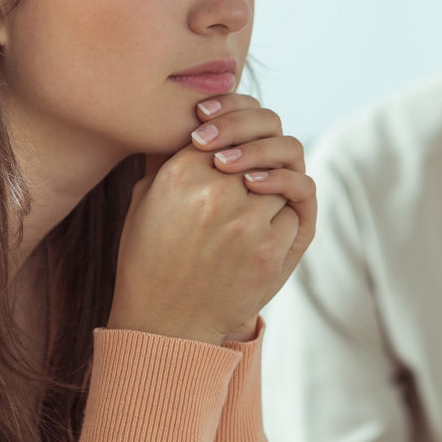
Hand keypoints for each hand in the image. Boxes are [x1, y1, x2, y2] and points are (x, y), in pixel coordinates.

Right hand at [108, 95, 315, 345]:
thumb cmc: (150, 258)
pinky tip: (268, 220)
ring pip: (287, 174)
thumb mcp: (144, 201)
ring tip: (258, 195)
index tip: (235, 137)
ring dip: (277, 182)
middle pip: (268, 142)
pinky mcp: (272, 250)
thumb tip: (200, 117)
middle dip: (267, 147)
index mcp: (179, 175)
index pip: (231, 123)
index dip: (242, 121)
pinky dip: (288, 210)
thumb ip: (169, 157)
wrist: (164, 324)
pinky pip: (297, 208)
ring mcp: (247, 222)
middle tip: (257, 161)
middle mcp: (215, 193)